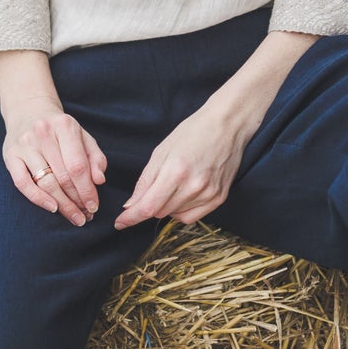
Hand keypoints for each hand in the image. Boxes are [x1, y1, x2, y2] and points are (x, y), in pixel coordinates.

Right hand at [2, 99, 106, 225]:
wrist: (29, 110)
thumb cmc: (60, 129)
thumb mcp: (83, 136)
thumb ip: (95, 157)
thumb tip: (99, 180)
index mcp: (64, 126)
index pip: (78, 166)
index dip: (87, 190)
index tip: (94, 206)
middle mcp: (42, 133)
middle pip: (62, 177)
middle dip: (76, 201)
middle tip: (85, 216)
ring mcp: (24, 144)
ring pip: (45, 182)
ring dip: (62, 204)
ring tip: (74, 216)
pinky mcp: (10, 155)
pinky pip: (23, 183)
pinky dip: (38, 199)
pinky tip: (52, 208)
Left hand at [115, 30, 315, 228]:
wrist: (228, 125)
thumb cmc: (193, 132)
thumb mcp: (162, 151)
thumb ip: (145, 181)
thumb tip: (131, 205)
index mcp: (176, 171)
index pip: (148, 207)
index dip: (131, 218)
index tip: (119, 223)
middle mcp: (193, 186)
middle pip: (159, 212)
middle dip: (148, 204)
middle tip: (153, 186)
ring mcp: (209, 194)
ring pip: (174, 215)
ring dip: (166, 206)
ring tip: (173, 183)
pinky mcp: (219, 198)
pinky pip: (192, 217)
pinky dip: (181, 211)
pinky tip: (183, 195)